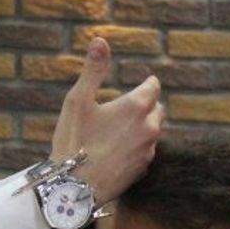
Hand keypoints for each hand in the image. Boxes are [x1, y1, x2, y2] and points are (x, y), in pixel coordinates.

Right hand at [51, 37, 163, 204]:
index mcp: (136, 106)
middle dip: (145, 105)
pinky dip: (135, 147)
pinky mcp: (142, 170)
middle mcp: (149, 128)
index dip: (144, 83)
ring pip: (152, 132)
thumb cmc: (73, 141)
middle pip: (157, 108)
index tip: (137, 84)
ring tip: (118, 131)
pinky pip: (144, 151)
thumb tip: (101, 39)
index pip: (153, 86)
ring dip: (141, 127)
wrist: (72, 189)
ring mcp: (148, 151)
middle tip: (125, 107)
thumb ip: (93, 69)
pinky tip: (115, 151)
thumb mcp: (78, 100)